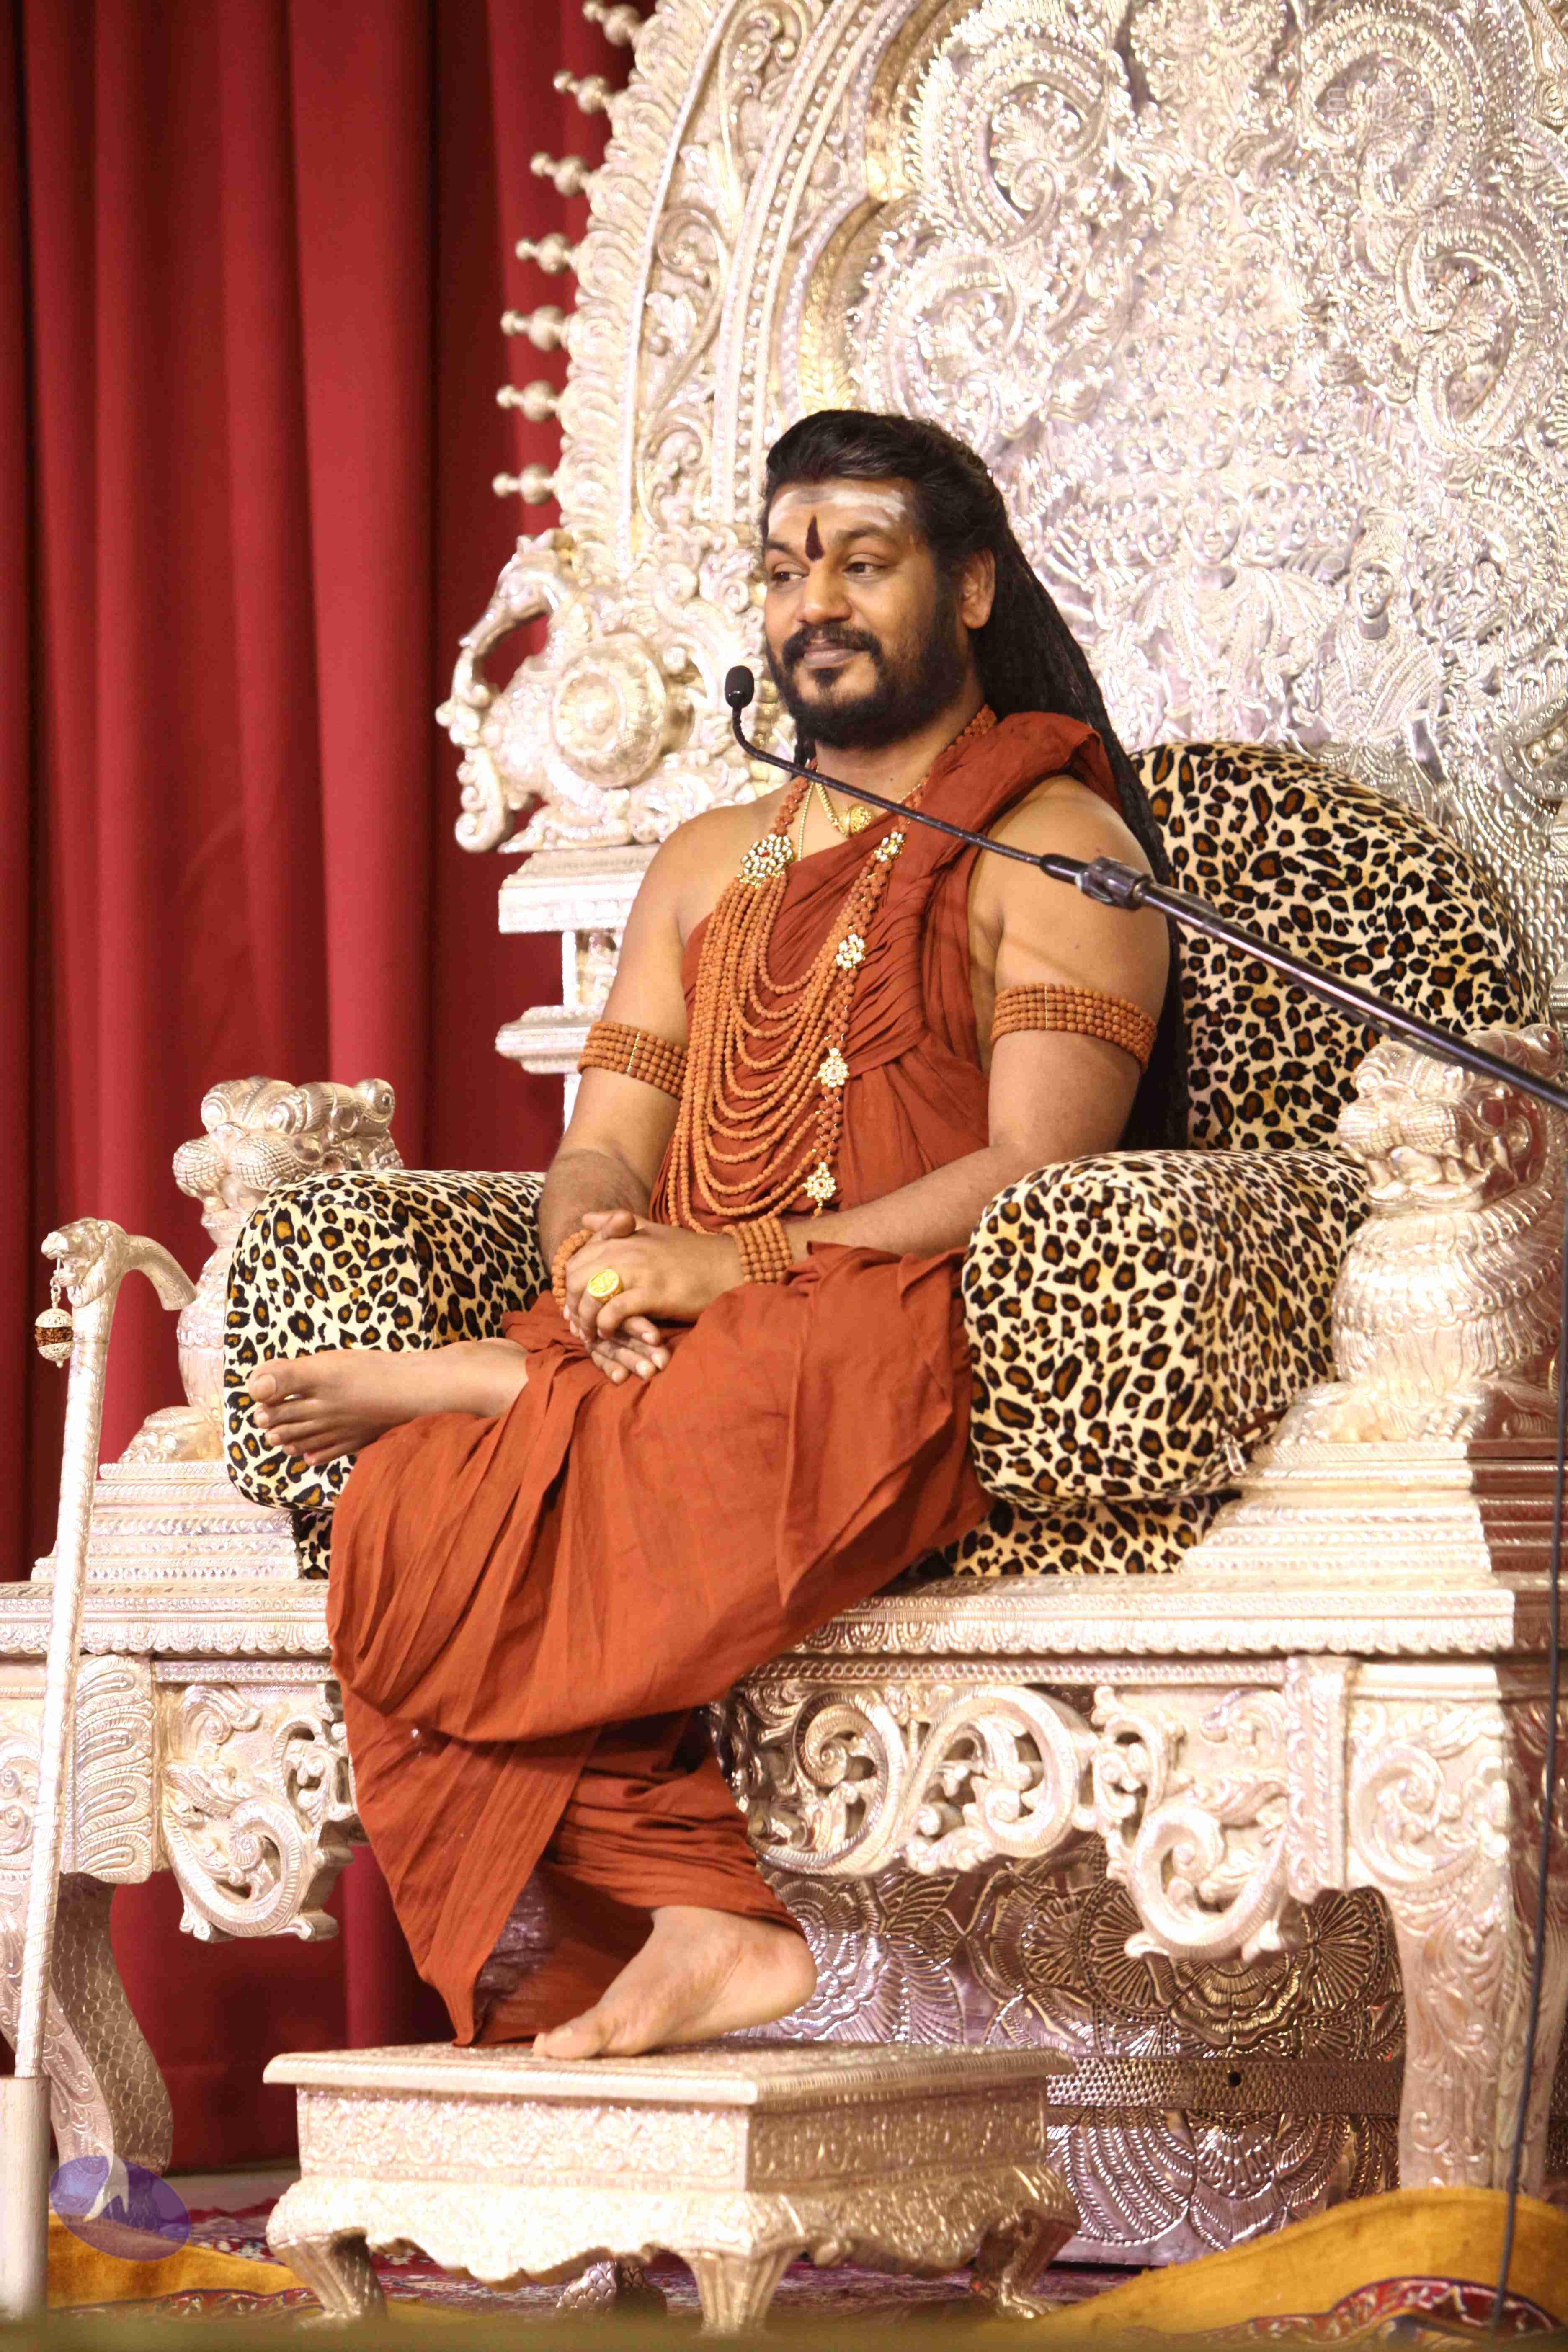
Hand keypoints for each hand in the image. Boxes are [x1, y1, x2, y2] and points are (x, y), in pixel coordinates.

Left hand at [565, 1211, 742, 1349]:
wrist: (728, 1265)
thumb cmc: (690, 1253)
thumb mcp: (651, 1230)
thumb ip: (616, 1223)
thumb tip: (585, 1219)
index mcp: (622, 1237)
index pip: (577, 1261)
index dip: (571, 1286)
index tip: (576, 1304)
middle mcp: (625, 1250)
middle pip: (577, 1279)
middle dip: (573, 1304)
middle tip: (580, 1324)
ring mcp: (639, 1270)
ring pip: (591, 1295)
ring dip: (586, 1319)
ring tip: (592, 1333)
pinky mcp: (653, 1293)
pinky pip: (614, 1311)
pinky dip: (606, 1325)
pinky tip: (609, 1333)